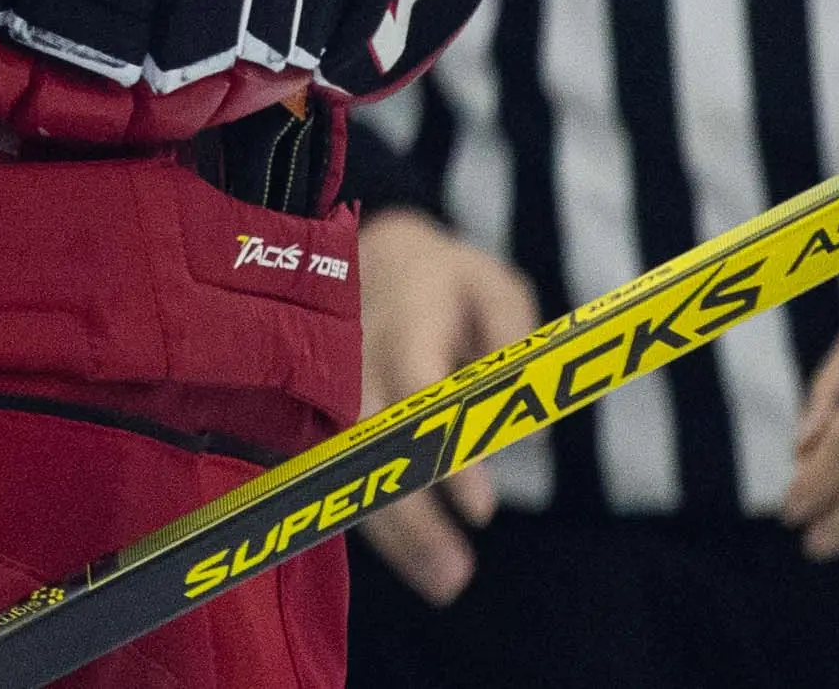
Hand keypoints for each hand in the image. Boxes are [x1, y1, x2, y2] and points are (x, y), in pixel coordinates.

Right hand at [358, 211, 540, 604]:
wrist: (368, 255)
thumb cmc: (445, 280)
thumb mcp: (492, 286)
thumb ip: (511, 337)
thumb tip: (518, 418)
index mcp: (402, 311)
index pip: (417, 386)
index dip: (444, 449)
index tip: (481, 510)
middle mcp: (353, 351)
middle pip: (370, 438)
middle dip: (408, 511)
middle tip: (456, 575)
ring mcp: (327, 383)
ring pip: (347, 464)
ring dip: (390, 531)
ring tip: (444, 583)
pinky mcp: (320, 412)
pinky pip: (339, 473)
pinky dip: (377, 522)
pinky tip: (417, 562)